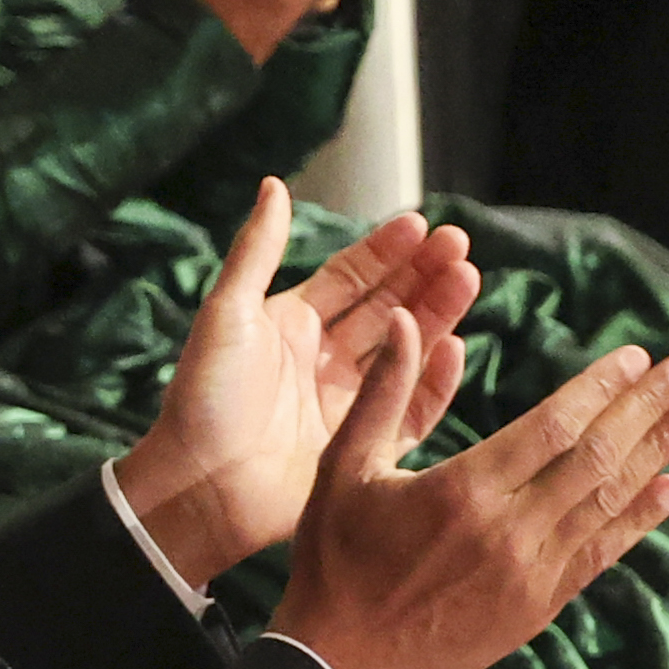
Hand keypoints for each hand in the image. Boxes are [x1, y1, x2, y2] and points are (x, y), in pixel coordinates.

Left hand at [113, 180, 479, 587]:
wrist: (199, 485)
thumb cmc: (204, 396)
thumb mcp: (228, 312)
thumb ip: (256, 250)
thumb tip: (274, 184)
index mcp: (292, 324)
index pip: (351, 277)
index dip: (386, 251)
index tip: (422, 224)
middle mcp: (324, 359)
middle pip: (388, 307)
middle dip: (424, 275)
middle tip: (461, 245)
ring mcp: (347, 401)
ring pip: (406, 348)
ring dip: (438, 314)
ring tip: (469, 278)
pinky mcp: (364, 444)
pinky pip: (411, 407)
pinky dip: (434, 379)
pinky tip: (457, 346)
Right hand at [270, 328, 668, 668]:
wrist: (341, 659)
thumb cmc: (335, 556)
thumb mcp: (345, 465)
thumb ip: (385, 390)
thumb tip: (406, 319)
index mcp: (464, 488)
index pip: (555, 425)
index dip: (602, 386)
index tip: (639, 356)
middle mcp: (509, 530)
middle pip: (598, 458)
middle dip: (649, 409)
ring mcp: (531, 573)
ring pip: (610, 502)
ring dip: (660, 454)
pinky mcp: (538, 606)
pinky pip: (601, 554)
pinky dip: (640, 519)